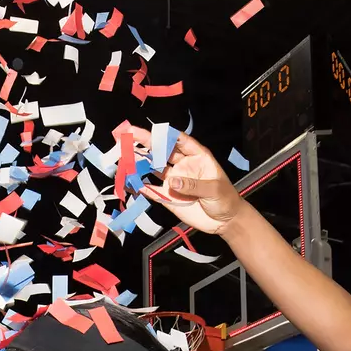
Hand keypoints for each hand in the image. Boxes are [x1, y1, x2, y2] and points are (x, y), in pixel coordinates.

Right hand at [130, 126, 244, 235]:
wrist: (224, 221)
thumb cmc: (225, 199)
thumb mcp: (214, 189)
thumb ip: (194, 185)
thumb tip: (172, 182)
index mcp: (197, 156)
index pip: (181, 141)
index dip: (167, 134)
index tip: (153, 129)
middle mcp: (183, 165)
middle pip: (163, 150)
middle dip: (147, 142)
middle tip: (130, 133)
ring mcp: (174, 180)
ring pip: (154, 167)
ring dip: (141, 161)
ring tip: (125, 153)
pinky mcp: (168, 196)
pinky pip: (152, 190)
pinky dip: (140, 186)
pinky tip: (129, 181)